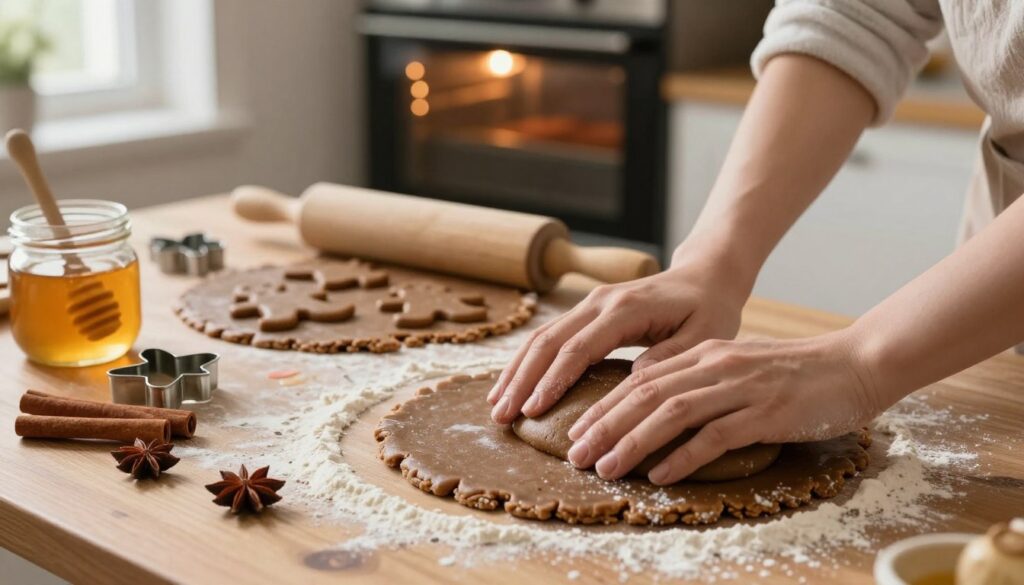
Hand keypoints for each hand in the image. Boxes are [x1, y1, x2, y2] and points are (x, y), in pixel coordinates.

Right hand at [487, 247, 752, 423]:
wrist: (704, 278)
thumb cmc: (708, 311)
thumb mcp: (703, 338)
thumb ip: (669, 360)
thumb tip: (631, 385)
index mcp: (627, 309)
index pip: (579, 348)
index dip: (552, 381)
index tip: (532, 411)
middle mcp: (600, 301)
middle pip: (548, 341)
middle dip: (521, 380)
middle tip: (501, 417)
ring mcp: (589, 303)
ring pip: (541, 336)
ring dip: (516, 372)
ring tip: (496, 407)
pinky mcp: (586, 311)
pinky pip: (549, 336)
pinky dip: (527, 362)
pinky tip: (512, 386)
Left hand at [564, 332, 881, 484]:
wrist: (853, 365)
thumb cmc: (794, 373)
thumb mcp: (737, 368)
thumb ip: (698, 382)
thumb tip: (653, 407)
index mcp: (703, 354)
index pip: (639, 381)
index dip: (603, 407)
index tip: (577, 431)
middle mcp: (715, 366)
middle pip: (645, 395)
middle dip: (604, 426)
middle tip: (576, 454)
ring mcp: (740, 388)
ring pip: (672, 413)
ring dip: (633, 442)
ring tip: (606, 468)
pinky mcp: (765, 413)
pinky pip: (715, 436)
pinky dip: (684, 456)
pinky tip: (660, 474)